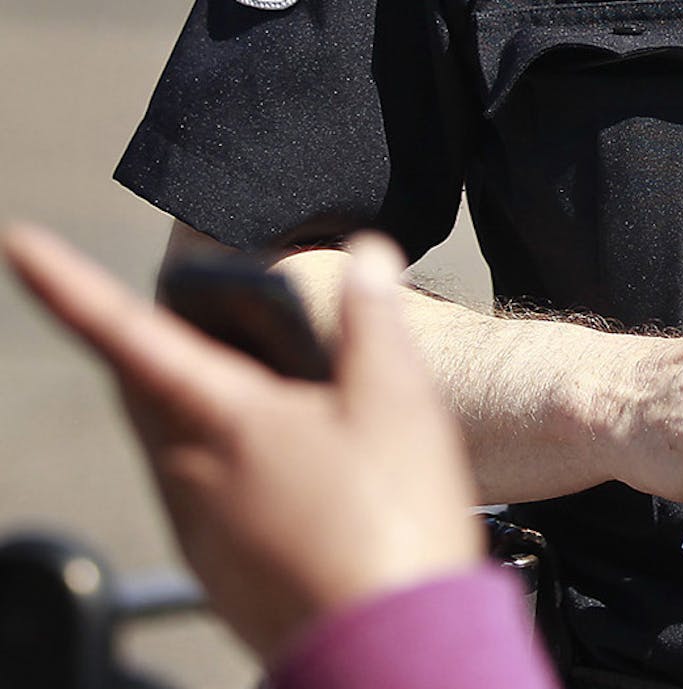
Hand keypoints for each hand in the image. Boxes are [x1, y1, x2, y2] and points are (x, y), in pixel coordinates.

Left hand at [3, 226, 479, 661]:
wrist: (391, 646)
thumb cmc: (393, 519)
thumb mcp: (399, 401)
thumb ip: (372, 318)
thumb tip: (365, 253)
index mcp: (220, 417)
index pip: (126, 333)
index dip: (69, 285)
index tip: (19, 245)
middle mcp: (189, 472)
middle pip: (138, 391)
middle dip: (147, 348)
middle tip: (191, 324)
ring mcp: (199, 528)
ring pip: (168, 447)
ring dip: (191, 410)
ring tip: (268, 406)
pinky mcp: (218, 572)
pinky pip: (198, 500)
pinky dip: (221, 468)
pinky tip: (288, 483)